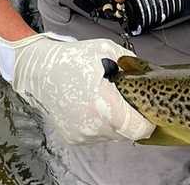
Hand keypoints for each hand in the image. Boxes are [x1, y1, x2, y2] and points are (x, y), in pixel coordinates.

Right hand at [0, 32, 154, 143]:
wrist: (40, 70)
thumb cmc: (73, 59)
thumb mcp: (109, 51)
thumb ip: (132, 65)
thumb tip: (148, 74)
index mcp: (106, 104)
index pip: (139, 129)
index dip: (146, 121)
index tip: (145, 111)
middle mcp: (94, 124)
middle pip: (126, 133)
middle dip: (129, 117)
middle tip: (121, 99)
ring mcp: (83, 133)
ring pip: (111, 134)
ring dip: (112, 121)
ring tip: (101, 99)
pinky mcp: (73, 138)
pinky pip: (95, 135)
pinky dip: (97, 124)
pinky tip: (89, 106)